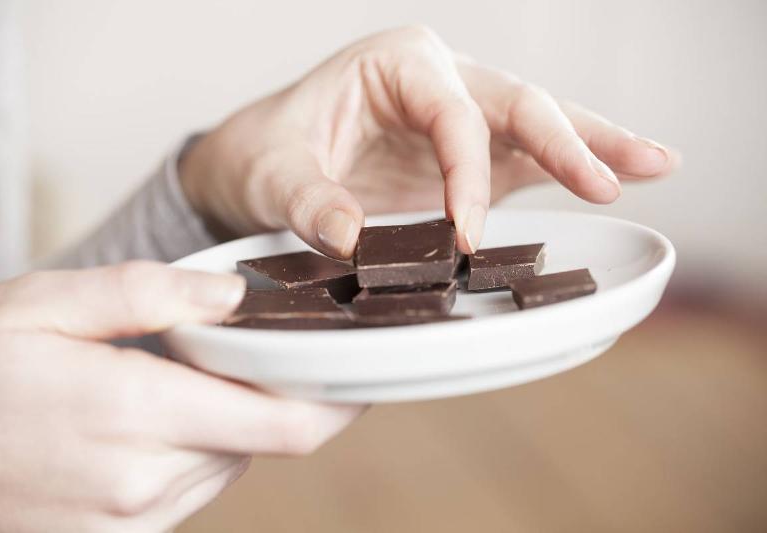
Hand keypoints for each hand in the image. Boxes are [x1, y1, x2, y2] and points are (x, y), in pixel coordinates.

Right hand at [0, 262, 362, 531]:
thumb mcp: (50, 304)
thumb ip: (150, 294)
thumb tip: (234, 294)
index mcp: (140, 414)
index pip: (286, 424)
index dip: (342, 403)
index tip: (366, 374)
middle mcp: (146, 481)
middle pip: (264, 438)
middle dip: (274, 394)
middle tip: (256, 350)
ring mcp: (132, 522)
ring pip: (231, 463)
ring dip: (232, 420)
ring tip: (185, 379)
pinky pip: (193, 491)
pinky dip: (199, 450)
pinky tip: (155, 418)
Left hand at [179, 25, 676, 258]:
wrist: (257, 164)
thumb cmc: (264, 153)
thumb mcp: (272, 175)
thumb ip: (309, 203)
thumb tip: (353, 239)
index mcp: (396, 64)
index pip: (453, 114)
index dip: (466, 173)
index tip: (465, 234)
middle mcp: (438, 82)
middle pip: (518, 103)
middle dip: (569, 139)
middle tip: (619, 175)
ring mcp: (459, 119)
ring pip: (537, 125)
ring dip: (593, 147)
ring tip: (657, 165)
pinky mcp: (467, 160)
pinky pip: (524, 162)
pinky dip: (569, 171)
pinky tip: (617, 179)